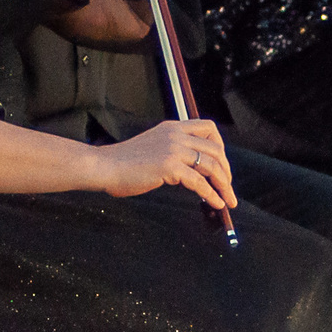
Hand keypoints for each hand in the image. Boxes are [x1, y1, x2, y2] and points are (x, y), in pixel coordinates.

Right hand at [88, 118, 236, 209]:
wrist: (103, 166)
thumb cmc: (124, 163)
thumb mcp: (154, 147)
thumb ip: (174, 152)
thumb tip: (195, 172)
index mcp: (173, 128)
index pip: (208, 128)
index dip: (220, 147)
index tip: (222, 165)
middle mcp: (176, 135)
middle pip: (215, 149)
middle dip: (226, 170)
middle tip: (228, 187)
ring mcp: (173, 150)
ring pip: (211, 165)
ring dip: (224, 185)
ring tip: (227, 200)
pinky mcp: (169, 167)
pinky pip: (199, 182)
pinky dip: (211, 194)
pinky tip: (216, 203)